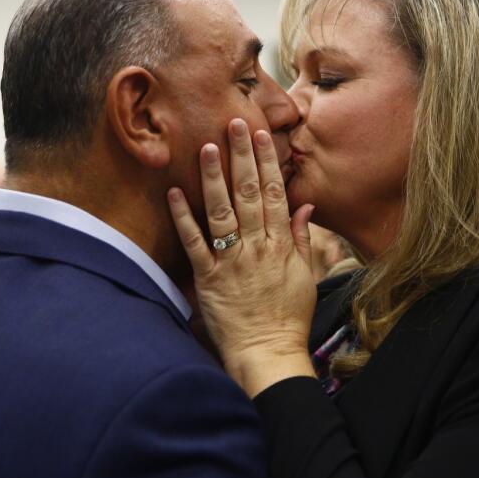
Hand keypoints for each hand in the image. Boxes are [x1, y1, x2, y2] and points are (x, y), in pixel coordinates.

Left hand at [168, 118, 317, 396]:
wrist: (268, 354)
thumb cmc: (288, 318)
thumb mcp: (304, 277)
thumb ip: (301, 238)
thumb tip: (303, 204)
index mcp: (281, 245)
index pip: (274, 194)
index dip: (267, 163)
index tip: (260, 135)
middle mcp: (257, 248)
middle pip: (250, 194)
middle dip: (241, 157)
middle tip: (234, 123)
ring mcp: (231, 261)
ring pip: (223, 212)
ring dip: (214, 178)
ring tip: (207, 147)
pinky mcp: (208, 278)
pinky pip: (194, 243)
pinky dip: (183, 217)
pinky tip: (174, 193)